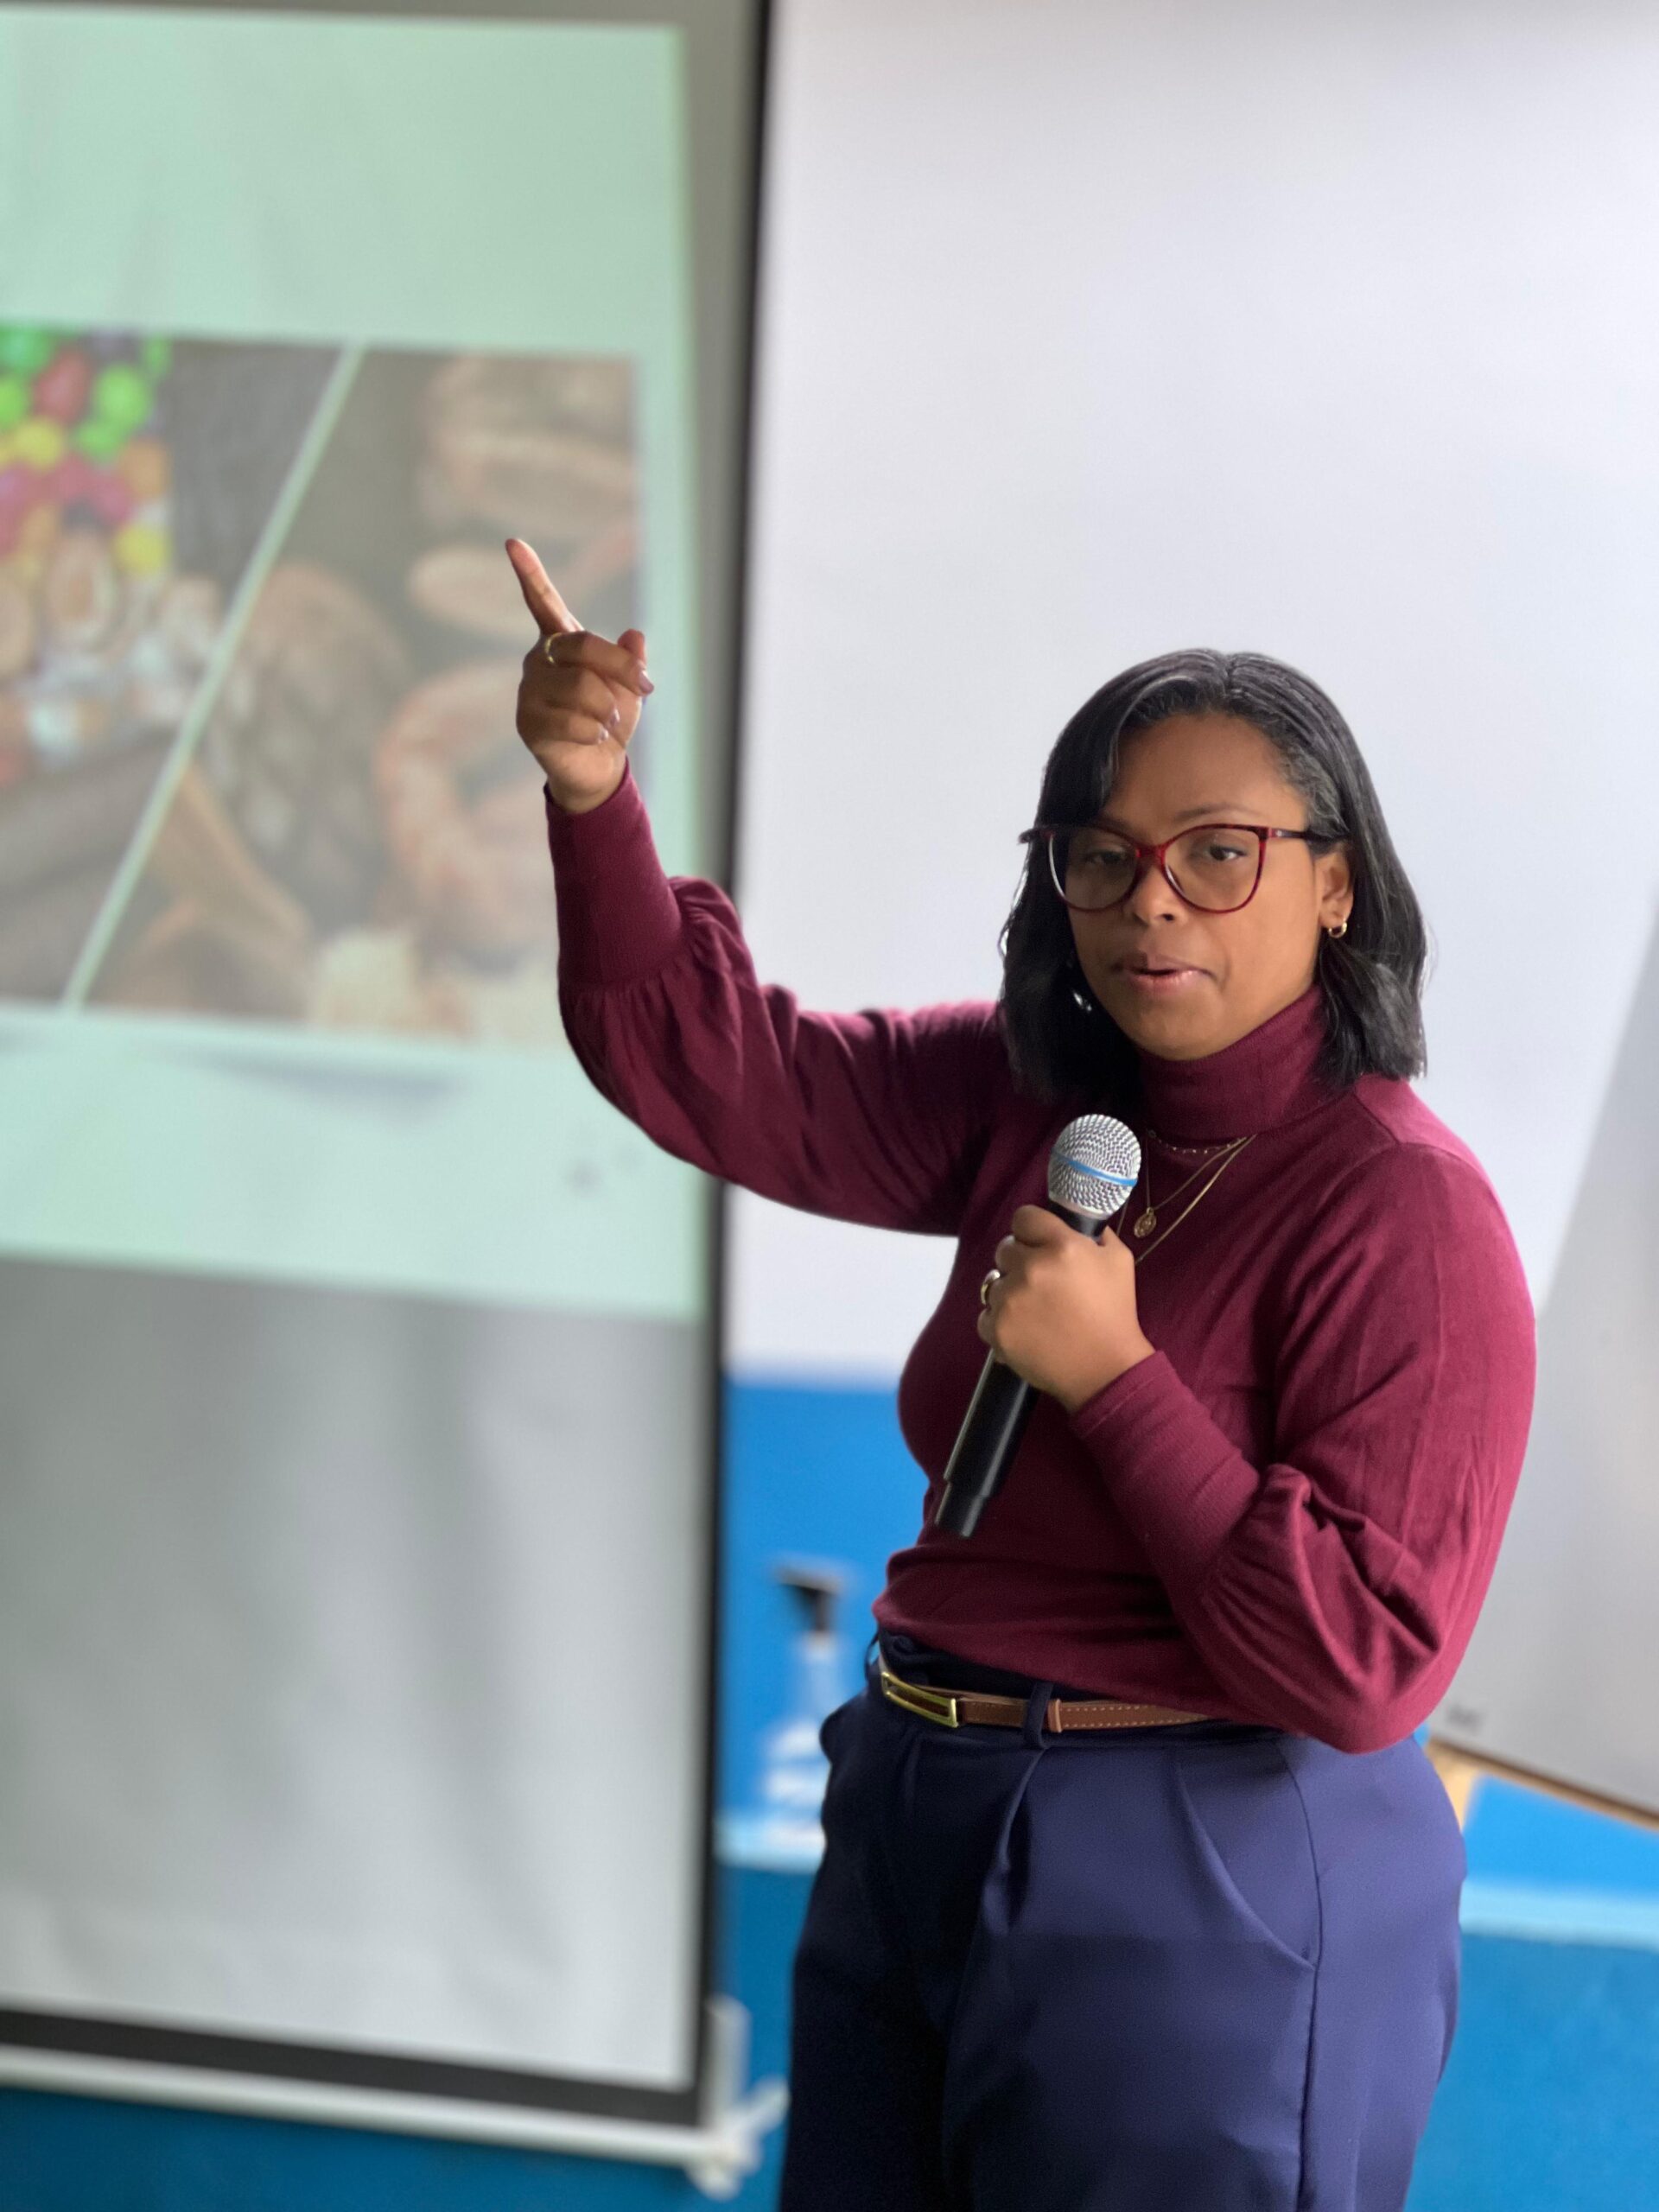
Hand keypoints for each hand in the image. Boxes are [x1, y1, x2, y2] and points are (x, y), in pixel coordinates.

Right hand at [505, 536, 654, 814]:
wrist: (599, 768)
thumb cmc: (611, 720)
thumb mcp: (630, 688)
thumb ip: (630, 661)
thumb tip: (635, 635)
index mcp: (561, 643)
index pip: (543, 602)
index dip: (529, 573)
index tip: (512, 542)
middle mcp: (539, 660)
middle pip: (582, 645)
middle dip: (621, 667)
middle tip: (647, 686)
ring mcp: (529, 690)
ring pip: (579, 686)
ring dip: (608, 707)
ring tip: (608, 722)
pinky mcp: (527, 722)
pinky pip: (571, 720)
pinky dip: (595, 731)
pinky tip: (594, 737)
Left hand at [976, 1205, 1155, 1412]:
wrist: (1106, 1370)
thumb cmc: (1115, 1314)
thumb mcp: (1119, 1261)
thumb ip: (1096, 1234)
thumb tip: (1077, 1222)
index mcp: (1062, 1246)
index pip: (1023, 1217)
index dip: (1030, 1230)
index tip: (1038, 1243)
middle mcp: (1032, 1268)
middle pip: (1004, 1249)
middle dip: (1020, 1262)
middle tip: (1041, 1283)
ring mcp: (1011, 1300)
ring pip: (993, 1283)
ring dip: (1010, 1293)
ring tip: (1035, 1312)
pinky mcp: (997, 1329)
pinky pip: (985, 1315)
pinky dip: (1001, 1322)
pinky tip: (1025, 1330)